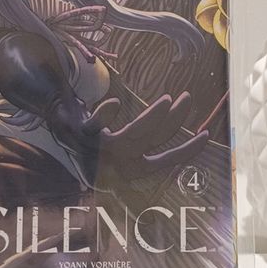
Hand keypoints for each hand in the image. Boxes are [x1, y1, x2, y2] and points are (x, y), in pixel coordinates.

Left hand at [49, 91, 208, 190]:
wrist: (61, 133)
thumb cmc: (97, 141)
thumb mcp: (124, 144)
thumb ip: (146, 136)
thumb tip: (174, 117)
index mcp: (131, 168)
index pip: (164, 160)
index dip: (185, 149)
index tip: (205, 134)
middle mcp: (117, 162)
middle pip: (150, 141)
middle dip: (172, 121)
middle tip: (187, 98)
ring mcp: (100, 148)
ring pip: (130, 135)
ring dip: (150, 118)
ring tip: (167, 99)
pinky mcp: (83, 133)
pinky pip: (94, 125)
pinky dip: (104, 114)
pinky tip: (115, 103)